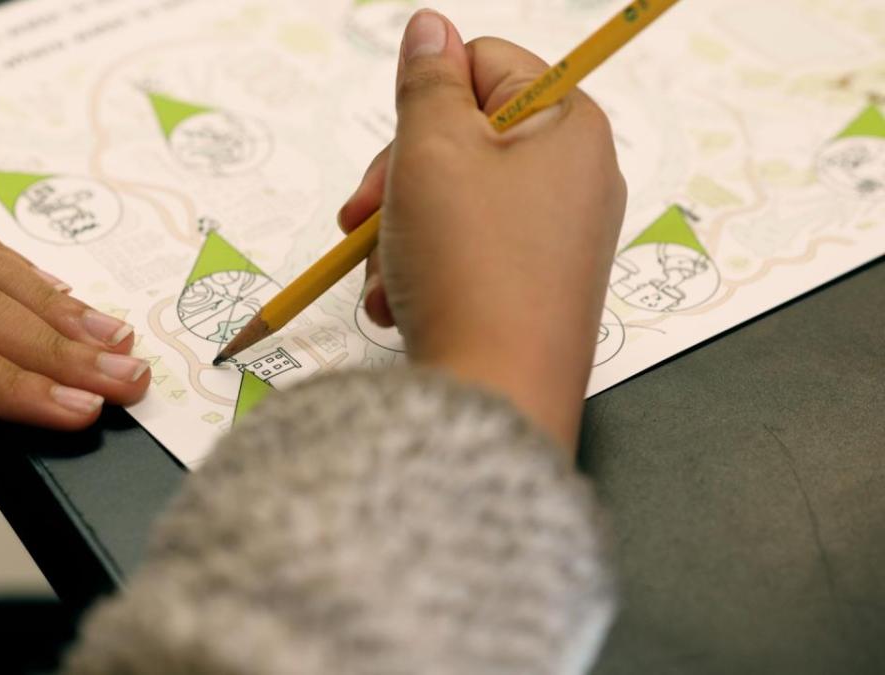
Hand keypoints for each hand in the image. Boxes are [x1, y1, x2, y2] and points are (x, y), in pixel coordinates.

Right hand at [339, 11, 625, 448]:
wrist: (496, 396)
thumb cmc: (471, 266)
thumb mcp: (432, 152)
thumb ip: (427, 82)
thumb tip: (431, 26)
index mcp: (569, 126)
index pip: (488, 64)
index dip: (429, 99)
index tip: (400, 147)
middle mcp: (575, 176)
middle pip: (463, 138)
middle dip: (399, 180)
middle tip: (359, 217)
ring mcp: (557, 238)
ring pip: (452, 201)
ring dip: (400, 233)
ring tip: (386, 278)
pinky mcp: (534, 287)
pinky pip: (465, 253)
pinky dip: (422, 272)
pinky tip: (402, 303)